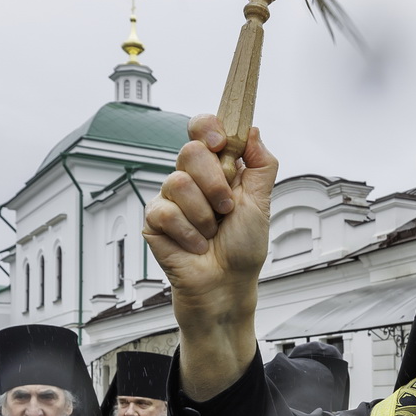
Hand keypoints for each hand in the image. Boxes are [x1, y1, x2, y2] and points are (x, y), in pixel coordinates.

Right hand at [145, 116, 276, 398]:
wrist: (227, 287)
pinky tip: (195, 246)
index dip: (207, 128)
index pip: (202, 130)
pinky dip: (187, 233)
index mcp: (217, 169)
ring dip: (203, 214)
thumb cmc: (242, 250)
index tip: (221, 142)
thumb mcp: (261, 204)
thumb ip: (261, 165)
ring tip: (211, 233)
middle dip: (215, 183)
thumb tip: (253, 130)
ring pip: (177, 182)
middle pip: (190, 150)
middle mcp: (191, 179)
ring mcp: (170, 199)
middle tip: (226, 209)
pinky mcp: (154, 221)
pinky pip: (165, 212)